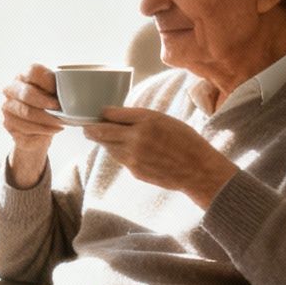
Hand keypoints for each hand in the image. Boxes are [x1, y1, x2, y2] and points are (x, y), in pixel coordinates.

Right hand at [0, 65, 62, 186]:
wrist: (38, 130)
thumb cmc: (51, 106)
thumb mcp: (58, 93)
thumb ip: (64, 87)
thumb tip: (84, 86)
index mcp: (25, 75)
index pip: (33, 71)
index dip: (48, 81)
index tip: (61, 91)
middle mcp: (12, 88)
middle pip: (27, 93)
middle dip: (46, 102)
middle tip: (60, 108)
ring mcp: (7, 105)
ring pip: (27, 112)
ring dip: (47, 119)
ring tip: (61, 123)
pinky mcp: (7, 122)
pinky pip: (25, 127)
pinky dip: (43, 130)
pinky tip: (54, 129)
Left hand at [81, 107, 237, 206]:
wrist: (199, 170)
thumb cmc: (185, 141)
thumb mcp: (164, 120)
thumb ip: (140, 118)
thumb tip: (114, 117)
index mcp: (145, 120)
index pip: (110, 114)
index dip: (101, 114)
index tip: (98, 114)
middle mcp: (136, 138)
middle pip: (100, 131)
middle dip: (90, 128)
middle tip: (87, 127)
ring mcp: (133, 157)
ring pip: (107, 147)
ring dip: (105, 142)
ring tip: (105, 138)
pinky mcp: (134, 171)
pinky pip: (119, 159)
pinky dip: (119, 153)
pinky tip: (129, 151)